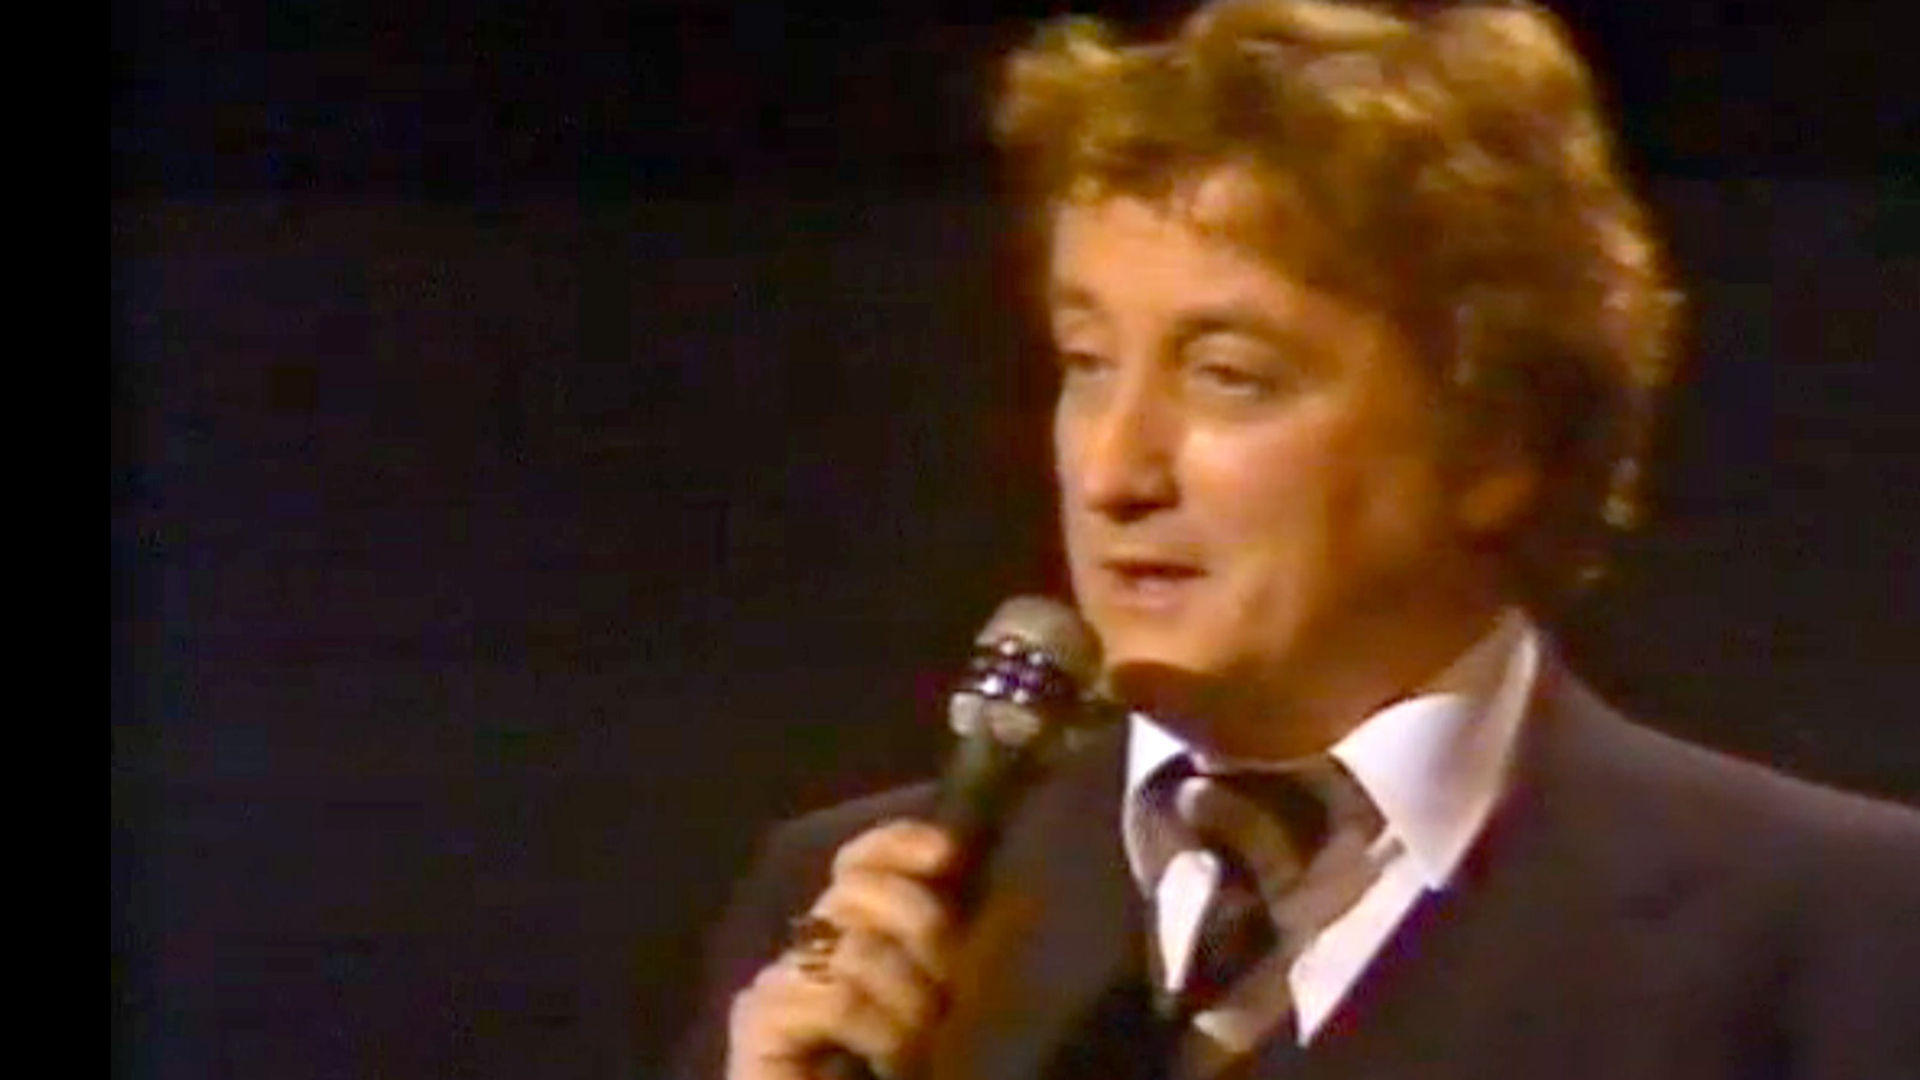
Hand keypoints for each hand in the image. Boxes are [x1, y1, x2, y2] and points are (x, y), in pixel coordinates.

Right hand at [727, 821, 960, 1079]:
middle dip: (921, 926)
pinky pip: (834, 997)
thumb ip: (942, 954)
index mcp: (849, 939)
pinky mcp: (758, 1022)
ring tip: (914, 1051)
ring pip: (855, 948)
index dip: (896, 845)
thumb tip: (976, 885)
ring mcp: (776, 983)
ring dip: (908, 1001)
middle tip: (947, 990)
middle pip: (857, 889)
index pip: (858, 863)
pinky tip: (884, 1064)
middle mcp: (807, 950)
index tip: (946, 853)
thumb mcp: (936, 1011)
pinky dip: (877, 1029)